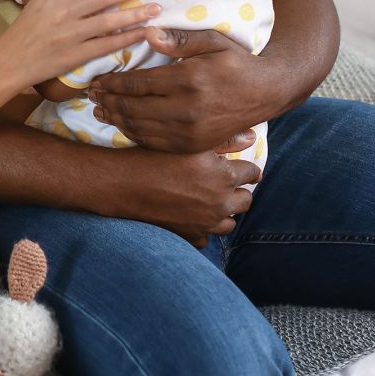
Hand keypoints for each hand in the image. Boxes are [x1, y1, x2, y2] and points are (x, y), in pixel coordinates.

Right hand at [0, 0, 161, 88]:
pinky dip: (126, 39)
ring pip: (109, 21)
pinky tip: (143, 33)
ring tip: (156, 8)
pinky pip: (106, 45)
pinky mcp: (75, 55)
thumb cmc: (29, 24)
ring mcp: (69, 34)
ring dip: (135, 14)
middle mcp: (63, 11)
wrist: (11, 60)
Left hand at [88, 26, 275, 152]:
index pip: (138, 83)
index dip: (113, 82)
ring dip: (116, 119)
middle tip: (91, 94)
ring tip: (99, 109)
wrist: (266, 93)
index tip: (96, 79)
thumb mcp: (213, 41)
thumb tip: (147, 32)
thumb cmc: (236, 62)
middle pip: (134, 108)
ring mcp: (189, 132)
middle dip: (109, 100)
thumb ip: (180, 39)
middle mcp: (187, 110)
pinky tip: (122, 124)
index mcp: (189, 80)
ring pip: (141, 128)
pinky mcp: (193, 146)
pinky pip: (155, 142)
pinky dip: (134, 134)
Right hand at [94, 146, 259, 246]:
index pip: (252, 173)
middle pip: (245, 200)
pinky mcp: (191, 236)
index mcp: (223, 175)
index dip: (245, 169)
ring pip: (229, 222)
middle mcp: (220, 201)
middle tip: (223, 184)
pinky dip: (202, 228)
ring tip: (208, 202)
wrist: (122, 184)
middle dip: (238, 191)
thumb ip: (222, 141)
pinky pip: (206, 237)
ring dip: (223, 212)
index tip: (238, 168)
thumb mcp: (186, 143)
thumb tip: (251, 138)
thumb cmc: (151, 157)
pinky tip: (191, 217)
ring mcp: (206, 223)